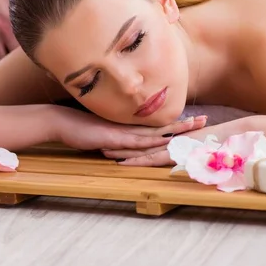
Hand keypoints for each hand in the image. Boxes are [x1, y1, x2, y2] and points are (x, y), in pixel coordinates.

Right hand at [55, 106, 207, 150]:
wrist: (61, 122)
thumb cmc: (81, 128)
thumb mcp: (103, 135)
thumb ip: (117, 139)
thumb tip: (126, 146)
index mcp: (129, 127)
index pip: (157, 126)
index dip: (176, 123)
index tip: (194, 119)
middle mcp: (129, 128)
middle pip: (161, 127)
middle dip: (183, 124)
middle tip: (204, 120)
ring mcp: (121, 132)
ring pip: (153, 132)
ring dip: (173, 130)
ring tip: (192, 126)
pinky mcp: (112, 138)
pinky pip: (134, 141)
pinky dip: (150, 141)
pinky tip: (163, 140)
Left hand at [108, 117, 248, 166]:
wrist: (241, 135)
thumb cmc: (228, 141)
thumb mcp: (206, 146)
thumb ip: (195, 149)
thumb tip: (189, 155)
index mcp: (177, 140)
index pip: (150, 141)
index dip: (133, 142)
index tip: (116, 142)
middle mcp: (173, 141)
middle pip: (142, 143)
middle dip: (121, 145)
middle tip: (99, 145)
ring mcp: (175, 145)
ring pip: (145, 149)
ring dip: (125, 152)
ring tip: (104, 152)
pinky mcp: (180, 150)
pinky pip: (157, 156)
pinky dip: (140, 159)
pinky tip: (125, 162)